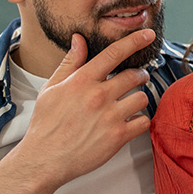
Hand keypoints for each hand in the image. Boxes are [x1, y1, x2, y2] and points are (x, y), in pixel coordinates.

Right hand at [12, 29, 154, 189]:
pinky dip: (140, 121)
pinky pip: (143, 121)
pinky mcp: (118, 136)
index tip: (148, 34)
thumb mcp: (51, 88)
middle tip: (137, 78)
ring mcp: (110, 116)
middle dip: (139, 75)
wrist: (44, 159)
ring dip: (139, 98)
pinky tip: (129, 122)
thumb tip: (79, 39)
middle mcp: (98, 96)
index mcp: (82, 81)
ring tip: (130, 102)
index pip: (114, 53)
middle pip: (134, 75)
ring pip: (142, 97)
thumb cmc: (46, 123)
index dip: (134, 41)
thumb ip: (70, 63)